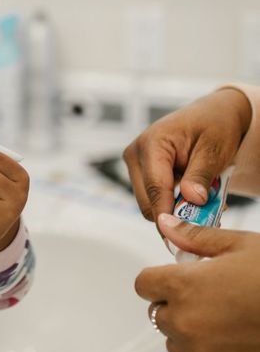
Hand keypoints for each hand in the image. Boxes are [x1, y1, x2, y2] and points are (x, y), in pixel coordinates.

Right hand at [122, 88, 250, 223]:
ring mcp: (136, 162)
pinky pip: (154, 196)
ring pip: (150, 202)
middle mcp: (136, 153)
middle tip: (208, 218)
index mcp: (152, 143)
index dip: (168, 215)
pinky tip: (194, 196)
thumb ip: (200, 175)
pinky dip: (174, 203)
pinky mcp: (141, 170)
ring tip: (206, 202)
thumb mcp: (214, 150)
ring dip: (176, 209)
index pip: (155, 188)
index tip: (181, 237)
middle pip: (147, 201)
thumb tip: (191, 199)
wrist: (212, 114)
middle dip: (175, 214)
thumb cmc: (213, 125)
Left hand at [135, 214, 259, 351]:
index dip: (159, 278)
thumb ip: (194, 237)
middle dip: (176, 303)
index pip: (143, 284)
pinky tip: (234, 337)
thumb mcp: (239, 246)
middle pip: (158, 313)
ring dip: (190, 329)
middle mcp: (184, 321)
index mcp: (182, 286)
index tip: (175, 278)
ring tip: (223, 317)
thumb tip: (167, 225)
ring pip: (176, 340)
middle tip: (208, 296)